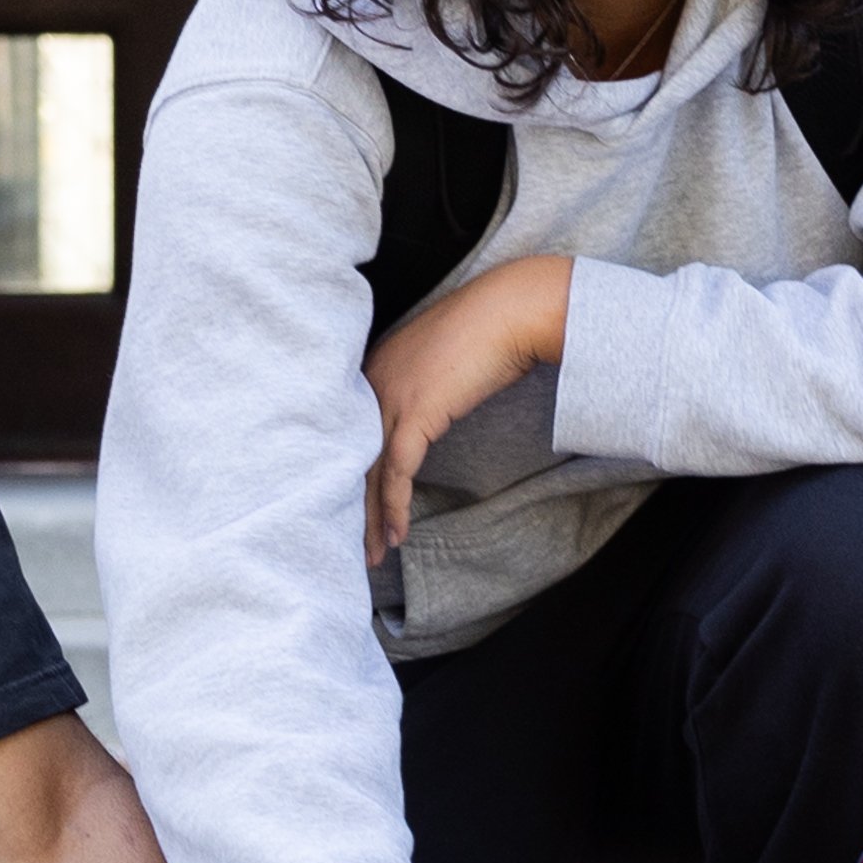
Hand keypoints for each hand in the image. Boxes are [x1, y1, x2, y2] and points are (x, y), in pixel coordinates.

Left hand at [360, 252, 574, 566]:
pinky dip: (395, 505)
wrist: (511, 309)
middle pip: (352, 457)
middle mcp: (371, 382)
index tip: (355, 511)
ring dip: (372, 518)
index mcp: (373, 369)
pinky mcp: (414, 412)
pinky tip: (397, 532)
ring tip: (375, 553)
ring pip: (369, 470)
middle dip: (354, 507)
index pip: (353, 436)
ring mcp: (389, 396)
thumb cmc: (487, 329)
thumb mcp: (442, 362)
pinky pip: (397, 471)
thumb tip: (425, 418)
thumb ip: (423, 389)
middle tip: (355, 546)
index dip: (351, 478)